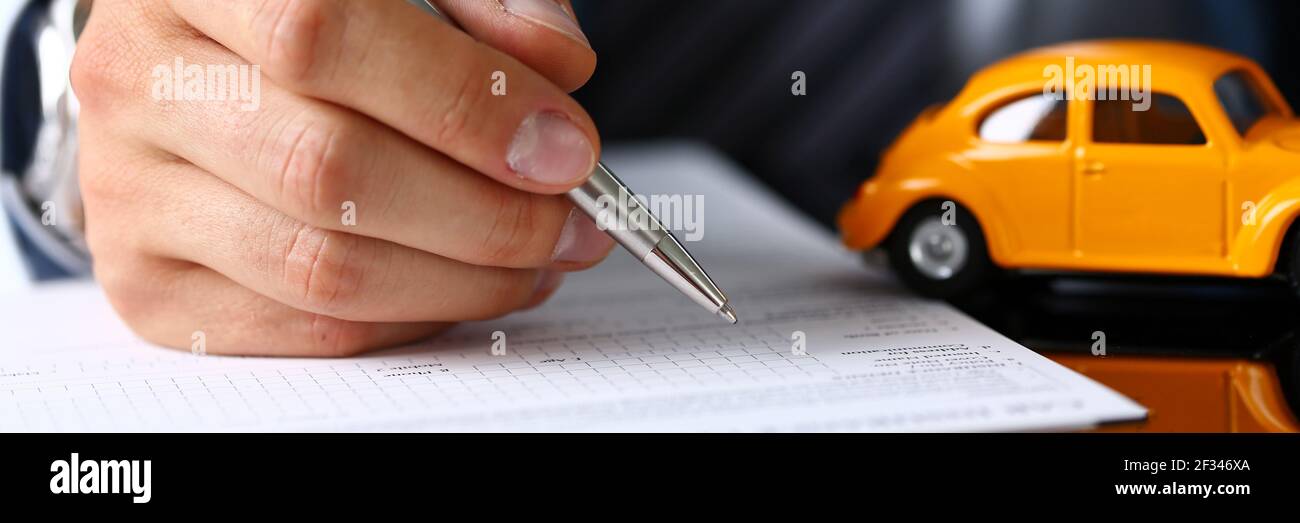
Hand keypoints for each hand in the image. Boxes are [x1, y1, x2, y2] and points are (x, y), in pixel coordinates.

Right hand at [71, 0, 610, 355]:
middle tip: (570, 223)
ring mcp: (128, 192)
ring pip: (320, 267)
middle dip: (484, 214)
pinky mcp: (149, 284)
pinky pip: (303, 327)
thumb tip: (557, 75)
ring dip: (460, 280)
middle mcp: (139, 81)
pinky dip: (409, 318)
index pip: (325, 37)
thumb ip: (489, 1)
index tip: (565, 150)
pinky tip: (463, 286)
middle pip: (328, 169)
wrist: (197, 72)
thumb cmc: (316, 17)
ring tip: (535, 261)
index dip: (463, 104)